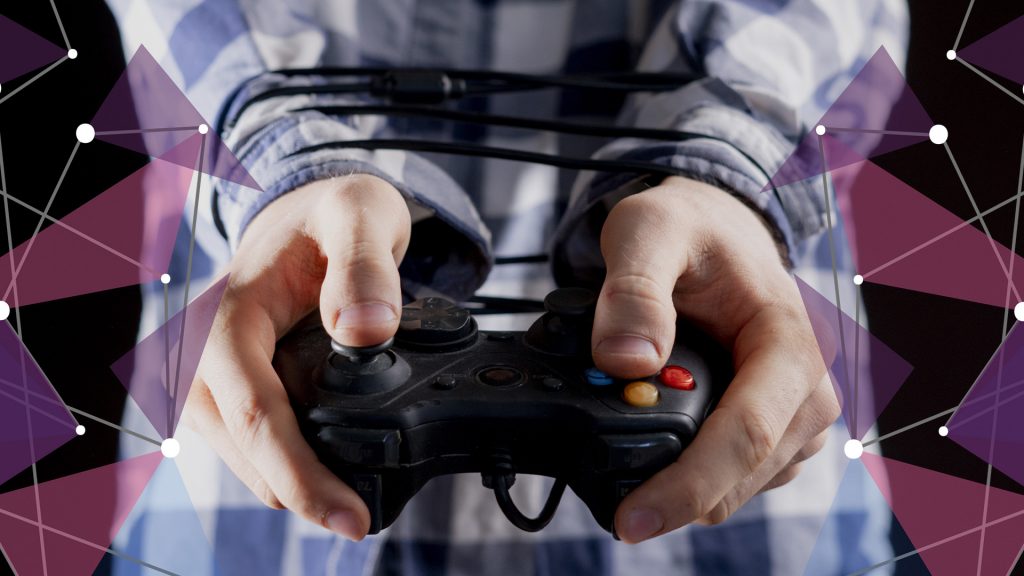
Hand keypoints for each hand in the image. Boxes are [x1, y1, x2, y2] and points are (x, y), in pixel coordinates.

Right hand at [185, 174, 409, 539]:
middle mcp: (200, 351)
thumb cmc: (331, 214)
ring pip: (240, 458)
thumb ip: (366, 266)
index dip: (299, 472)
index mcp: (228, 312)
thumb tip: (366, 331)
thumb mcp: (359, 214)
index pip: (254, 409)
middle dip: (299, 492)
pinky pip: (246, 445)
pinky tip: (325, 470)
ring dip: (290, 482)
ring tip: (347, 498)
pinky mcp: (220, 392)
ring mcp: (205, 376)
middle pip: (242, 448)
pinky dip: (284, 464)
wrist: (305, 216)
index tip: (349, 516)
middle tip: (358, 518)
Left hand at [594, 176, 839, 542]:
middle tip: (614, 506)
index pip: (748, 434)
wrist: (715, 227)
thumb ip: (633, 291)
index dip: (688, 486)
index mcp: (788, 340)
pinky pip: (739, 473)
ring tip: (631, 467)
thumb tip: (626, 362)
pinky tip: (659, 459)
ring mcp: (796, 412)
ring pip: (743, 484)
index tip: (631, 519)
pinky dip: (696, 475)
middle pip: (746, 473)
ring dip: (687, 486)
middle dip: (678, 497)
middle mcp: (808, 385)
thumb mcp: (648, 232)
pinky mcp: (777, 426)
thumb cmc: (689, 226)